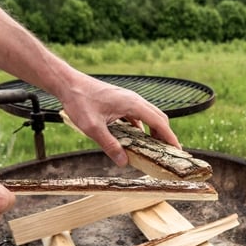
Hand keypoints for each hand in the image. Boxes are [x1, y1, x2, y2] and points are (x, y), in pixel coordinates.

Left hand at [58, 70, 180, 165]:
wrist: (68, 83)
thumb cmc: (79, 102)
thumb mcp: (92, 128)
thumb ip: (109, 145)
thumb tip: (123, 162)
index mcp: (132, 104)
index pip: (159, 122)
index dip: (170, 137)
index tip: (178, 151)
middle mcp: (134, 99)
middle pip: (159, 118)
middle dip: (166, 135)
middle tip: (170, 153)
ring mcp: (128, 99)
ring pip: (149, 115)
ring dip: (155, 131)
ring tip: (156, 148)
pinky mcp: (121, 101)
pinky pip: (138, 115)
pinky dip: (143, 127)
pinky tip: (136, 138)